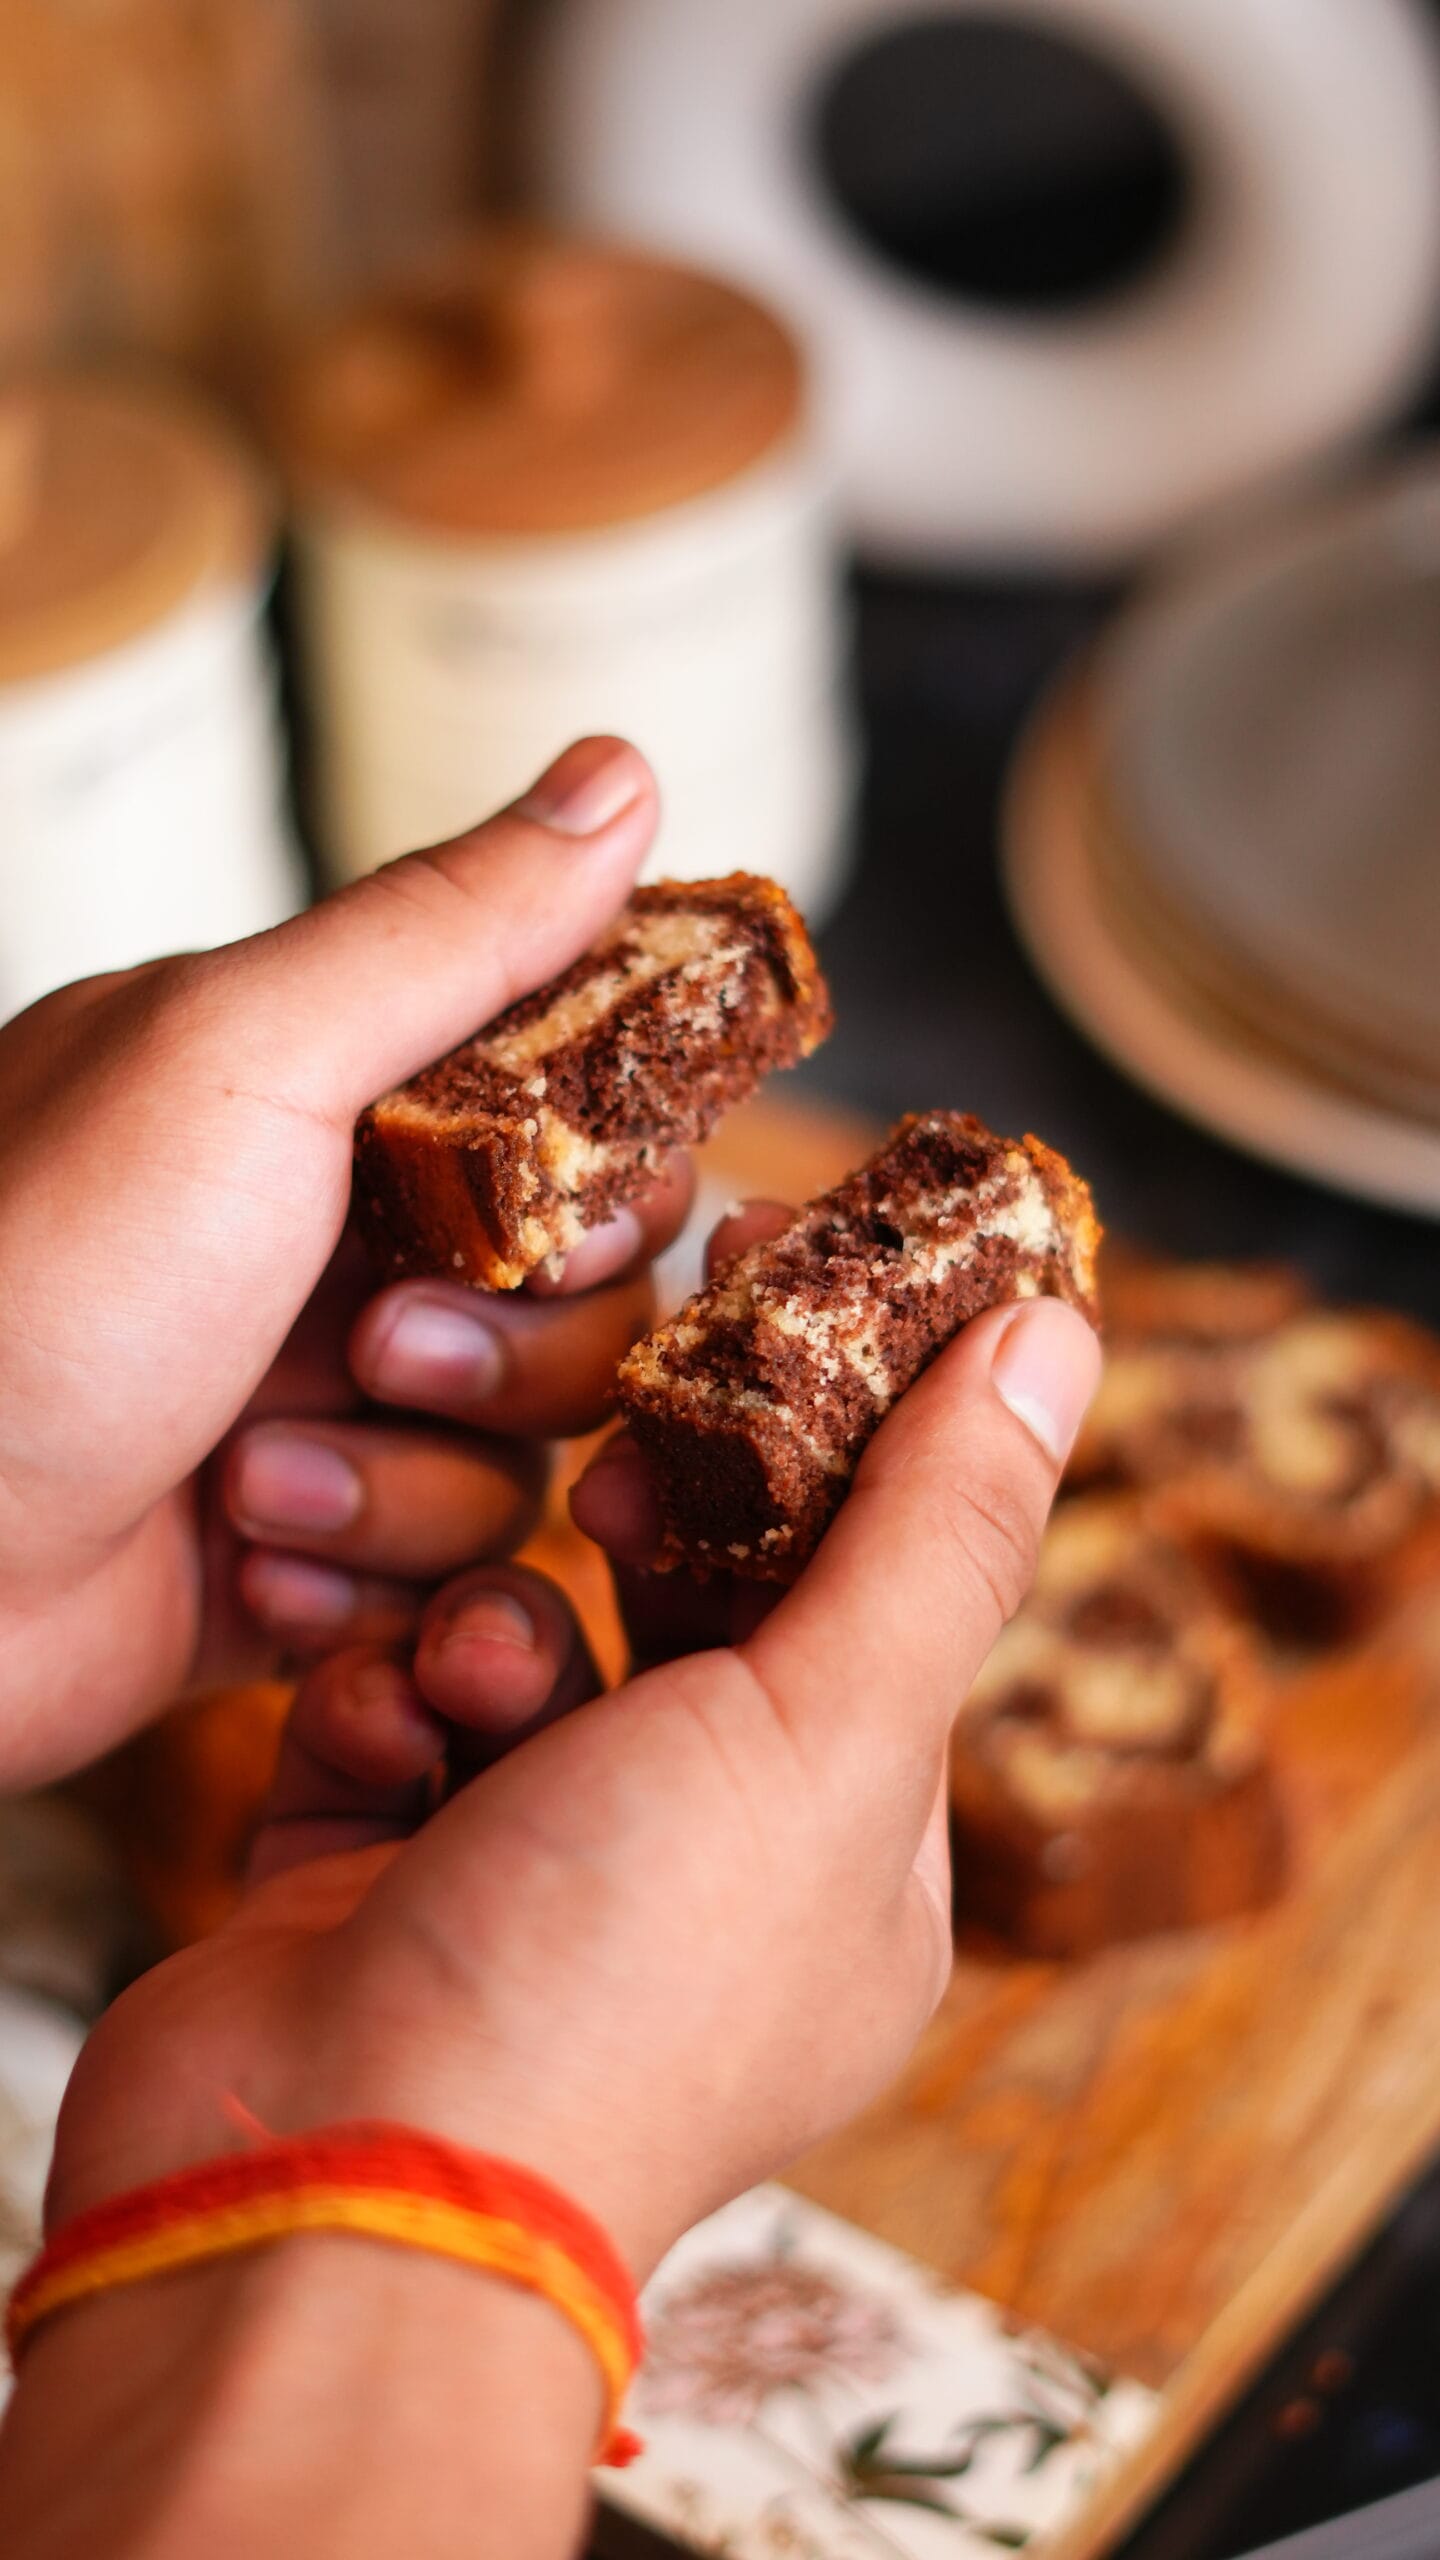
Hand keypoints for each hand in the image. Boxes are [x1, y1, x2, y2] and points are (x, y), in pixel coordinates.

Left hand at [0, 735, 690, 1788]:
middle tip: (375, 1346)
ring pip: (525, 1454)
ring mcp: (320, 1400)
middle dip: (507, 1350)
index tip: (556, 1216)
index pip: (582, 1116)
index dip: (605, 1180)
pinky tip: (240, 1562)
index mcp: (325, 1095)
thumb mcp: (240, 1059)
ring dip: (403, 1476)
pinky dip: (355, 1579)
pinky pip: (443, 1575)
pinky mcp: (306, 1548)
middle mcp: (336, 1241)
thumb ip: (447, 928)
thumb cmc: (21, 1282)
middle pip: (588, 1299)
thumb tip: (622, 767)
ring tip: (253, 1476)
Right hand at [47, 1289, 1099, 2280]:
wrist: (320, 2190)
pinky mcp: (373, 1876)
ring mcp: (529, 1882)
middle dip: (649, 1524)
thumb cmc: (610, 1983)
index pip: (874, 1599)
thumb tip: (1056, 1343)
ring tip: (477, 1675)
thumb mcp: (826, 1727)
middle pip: (694, 1612)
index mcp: (849, 1870)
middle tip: (618, 1452)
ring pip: (528, 1646)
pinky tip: (381, 1754)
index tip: (770, 1286)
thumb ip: (935, 1525)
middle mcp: (700, 1882)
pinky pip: (395, 1710)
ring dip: (498, 1627)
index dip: (834, 1442)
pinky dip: (385, 1706)